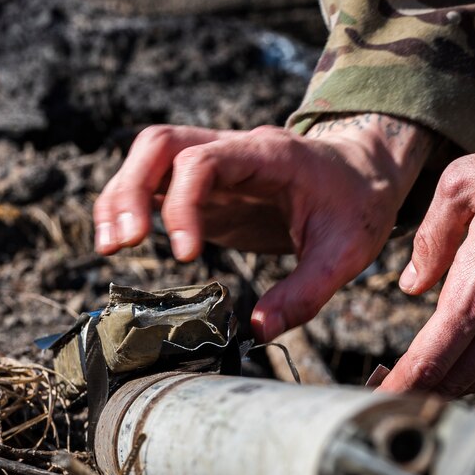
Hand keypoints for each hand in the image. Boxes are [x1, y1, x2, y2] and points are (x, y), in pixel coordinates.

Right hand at [93, 115, 433, 339]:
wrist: (365, 171)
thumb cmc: (358, 204)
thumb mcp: (347, 251)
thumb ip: (306, 292)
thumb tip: (258, 330)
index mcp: (267, 155)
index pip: (203, 160)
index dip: (183, 205)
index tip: (186, 255)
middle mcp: (232, 150)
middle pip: (159, 144)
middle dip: (131, 190)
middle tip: (123, 243)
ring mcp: (213, 164)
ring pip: (147, 156)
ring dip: (119, 195)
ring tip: (109, 246)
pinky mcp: (203, 184)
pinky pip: (153, 181)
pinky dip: (128, 204)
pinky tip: (119, 239)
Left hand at [380, 117, 474, 395]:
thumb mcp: (464, 184)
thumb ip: (429, 239)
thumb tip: (412, 283)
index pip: (430, 359)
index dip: (399, 385)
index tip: (377, 398)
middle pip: (457, 379)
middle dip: (420, 390)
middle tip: (391, 390)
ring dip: (458, 375)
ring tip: (429, 368)